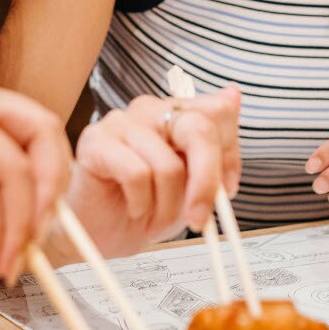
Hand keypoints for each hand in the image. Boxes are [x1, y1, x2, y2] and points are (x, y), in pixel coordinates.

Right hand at [63, 86, 241, 255]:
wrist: (100, 235)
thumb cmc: (145, 207)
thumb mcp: (191, 187)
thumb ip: (212, 147)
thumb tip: (233, 94)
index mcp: (175, 113)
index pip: (218, 112)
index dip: (228, 154)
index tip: (226, 191)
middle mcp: (149, 109)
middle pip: (198, 129)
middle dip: (206, 181)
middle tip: (199, 219)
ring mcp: (120, 122)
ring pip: (168, 165)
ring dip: (167, 208)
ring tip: (155, 222)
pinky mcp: (95, 140)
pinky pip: (137, 174)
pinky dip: (142, 204)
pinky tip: (134, 210)